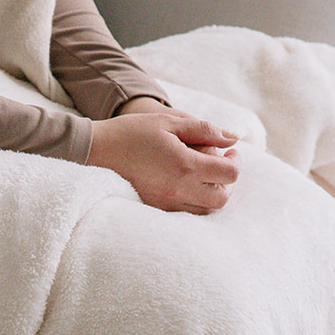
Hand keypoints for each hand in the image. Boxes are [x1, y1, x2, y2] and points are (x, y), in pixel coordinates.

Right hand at [86, 104, 240, 213]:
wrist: (98, 151)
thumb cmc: (134, 132)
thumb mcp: (170, 122)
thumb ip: (205, 129)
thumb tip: (232, 138)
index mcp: (185, 165)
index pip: (229, 173)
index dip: (236, 161)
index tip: (230, 152)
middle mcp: (178, 189)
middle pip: (223, 197)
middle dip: (228, 182)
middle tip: (221, 165)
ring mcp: (166, 202)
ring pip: (206, 209)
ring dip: (214, 193)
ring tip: (205, 175)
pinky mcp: (156, 208)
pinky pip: (187, 212)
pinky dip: (196, 201)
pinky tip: (188, 184)